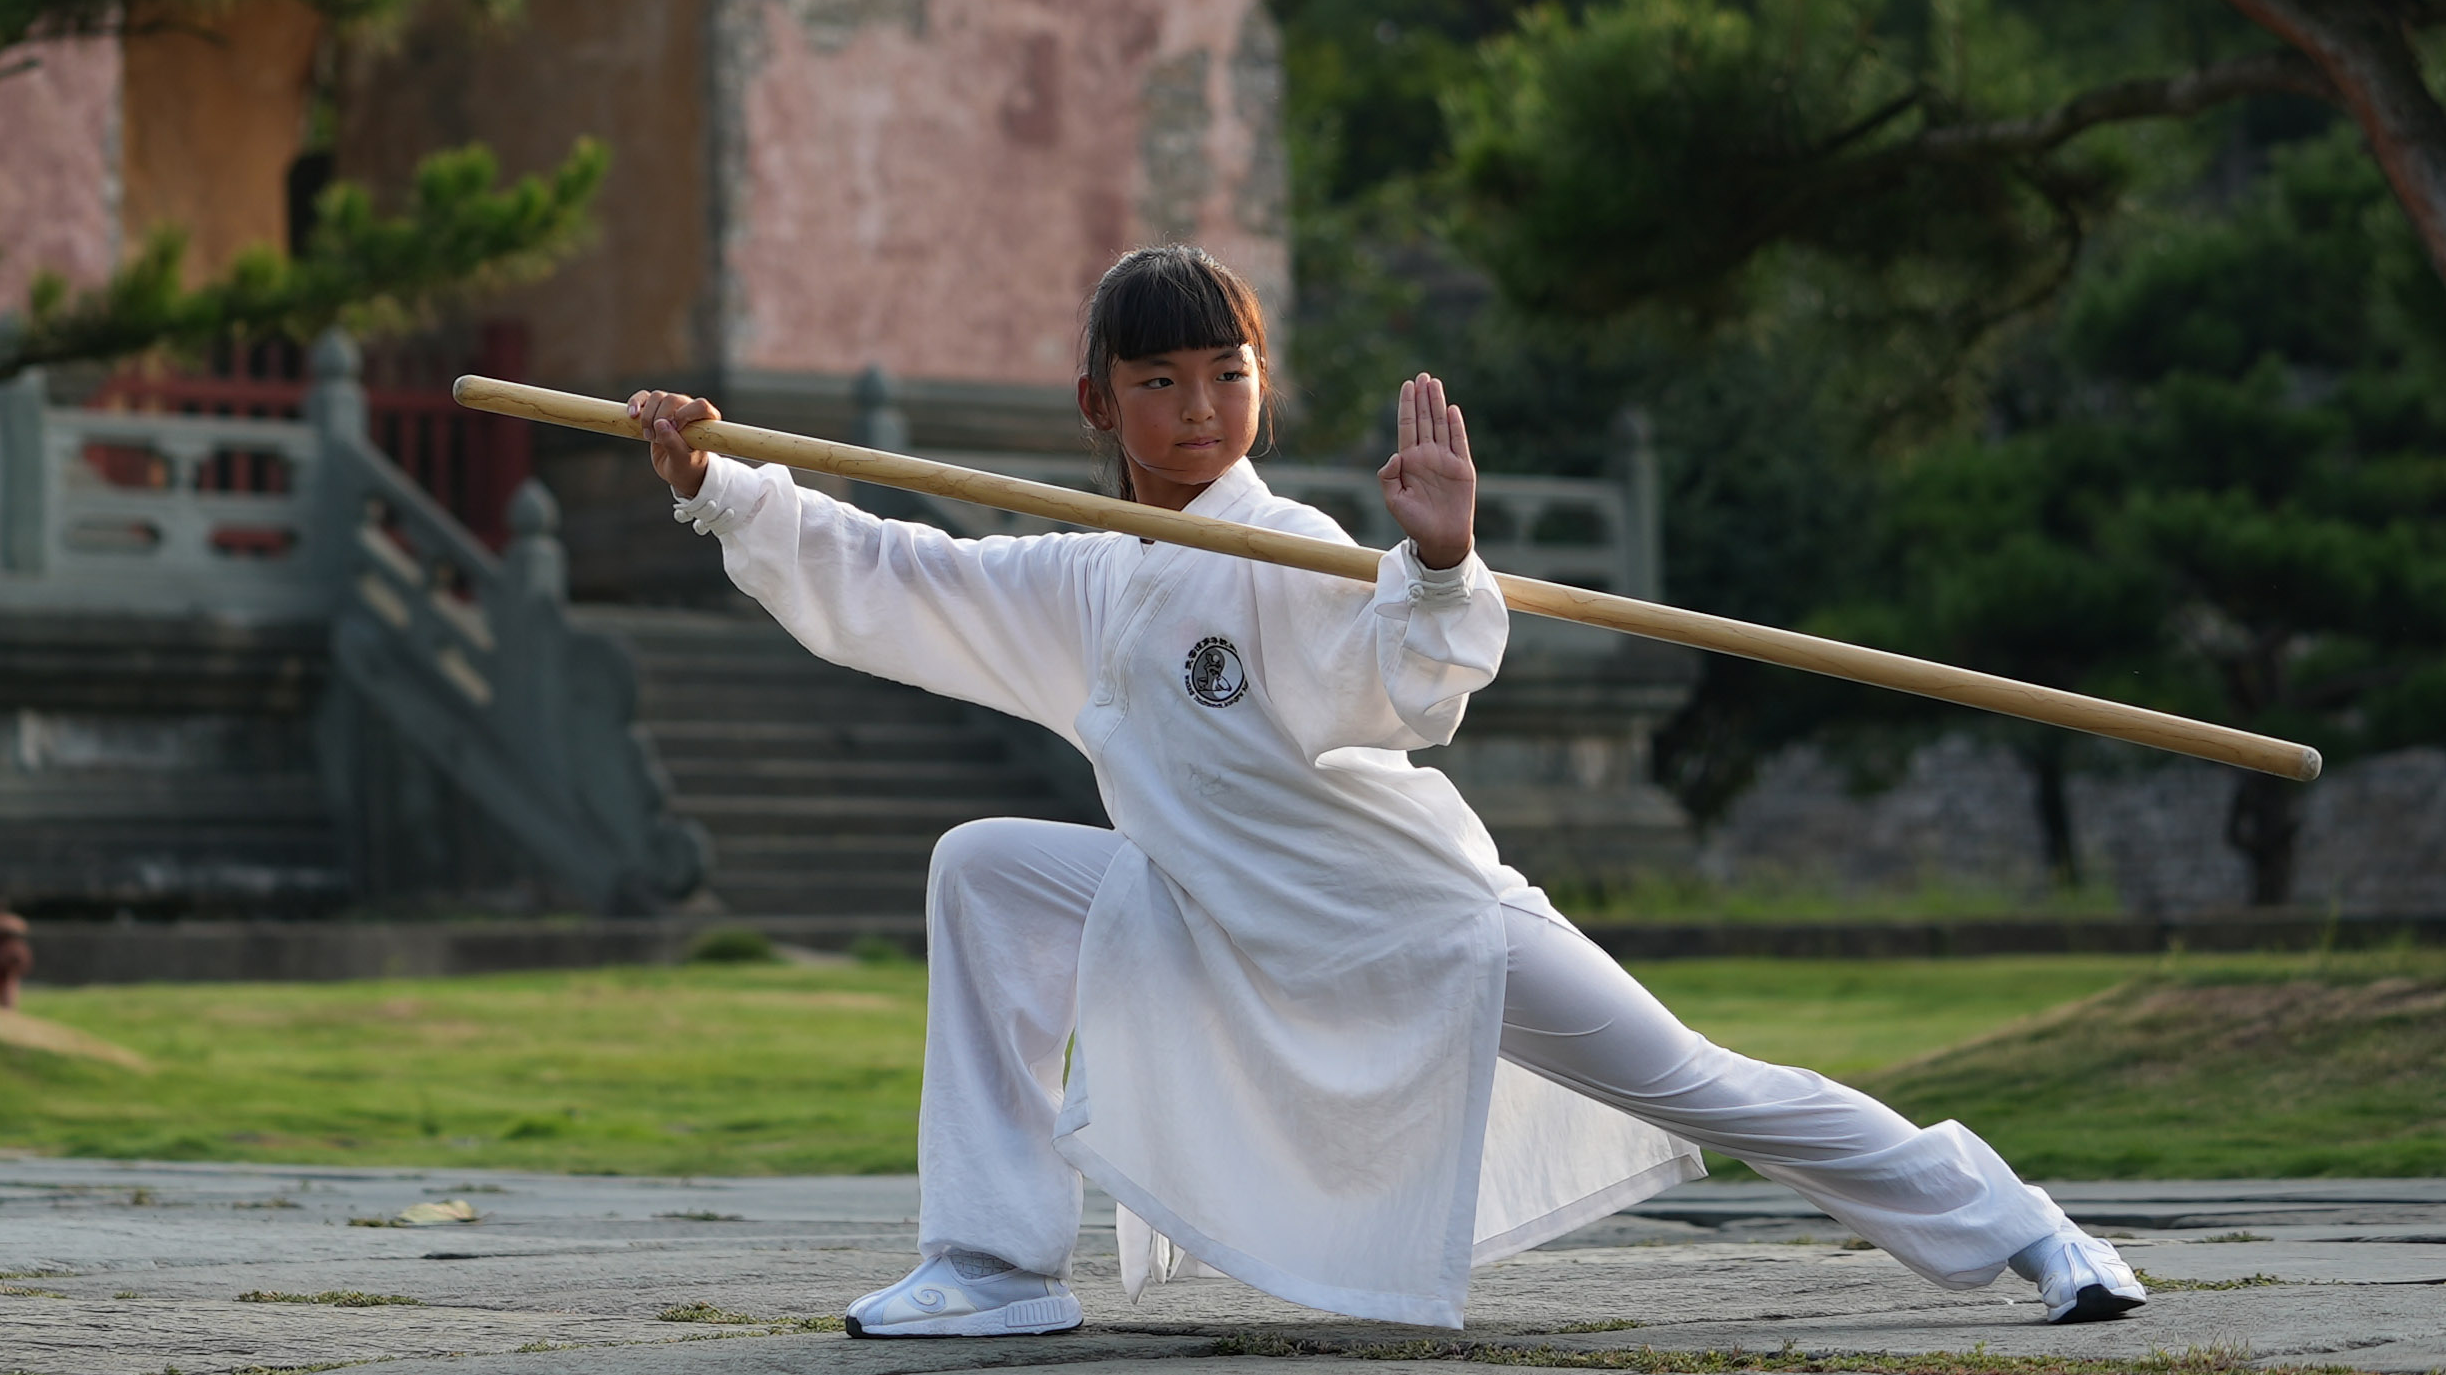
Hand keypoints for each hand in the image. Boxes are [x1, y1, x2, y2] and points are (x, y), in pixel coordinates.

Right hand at [628, 389, 720, 498]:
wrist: (677, 469)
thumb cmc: (687, 466)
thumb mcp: (682, 461)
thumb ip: (674, 444)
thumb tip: (660, 424)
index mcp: (705, 419)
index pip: (701, 406)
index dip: (685, 415)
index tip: (676, 430)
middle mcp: (689, 408)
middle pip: (673, 399)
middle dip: (661, 418)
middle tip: (658, 440)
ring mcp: (672, 406)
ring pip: (657, 397)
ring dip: (648, 417)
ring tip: (649, 436)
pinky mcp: (655, 408)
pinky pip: (644, 397)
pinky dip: (635, 403)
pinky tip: (632, 415)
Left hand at [1378, 373, 1475, 569]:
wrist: (1440, 539)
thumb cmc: (1414, 523)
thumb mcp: (1393, 501)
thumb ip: (1388, 477)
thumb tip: (1395, 455)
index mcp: (1409, 461)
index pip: (1406, 426)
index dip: (1406, 405)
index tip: (1407, 385)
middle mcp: (1427, 456)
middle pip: (1423, 420)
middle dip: (1422, 397)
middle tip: (1422, 376)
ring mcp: (1445, 460)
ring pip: (1440, 425)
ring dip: (1437, 404)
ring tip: (1434, 383)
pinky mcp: (1462, 468)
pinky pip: (1459, 442)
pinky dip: (1456, 425)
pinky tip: (1451, 409)